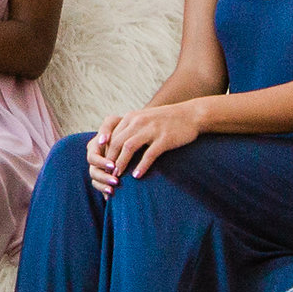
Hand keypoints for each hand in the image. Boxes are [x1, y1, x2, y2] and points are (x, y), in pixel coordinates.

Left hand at [83, 101, 203, 195]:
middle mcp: (139, 121)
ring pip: (129, 147)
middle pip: (116, 142)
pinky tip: (137, 176)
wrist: (191, 115)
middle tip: (107, 174)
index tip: (101, 164)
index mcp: (131, 117)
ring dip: (121, 163)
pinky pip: (149, 154)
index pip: (111, 135)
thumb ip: (129, 128)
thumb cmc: (165, 120)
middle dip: (109, 159)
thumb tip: (113, 145)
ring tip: (118, 176)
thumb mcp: (144, 119)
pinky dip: (141, 166)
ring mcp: (152, 129)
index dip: (104, 151)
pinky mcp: (164, 138)